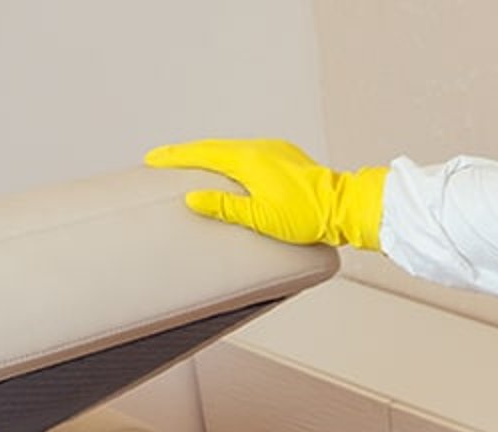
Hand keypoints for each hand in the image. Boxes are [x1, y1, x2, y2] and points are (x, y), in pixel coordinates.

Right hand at [144, 138, 386, 250]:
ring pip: (231, 150)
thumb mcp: (262, 218)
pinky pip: (248, 154)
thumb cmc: (308, 217)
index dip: (175, 157)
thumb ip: (225, 207)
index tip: (152, 159)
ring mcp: (275, 151)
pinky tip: (228, 170)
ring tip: (188, 164)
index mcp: (249, 160)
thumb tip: (192, 197)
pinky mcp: (286, 158)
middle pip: (213, 148)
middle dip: (186, 154)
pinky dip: (229, 159)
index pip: (201, 154)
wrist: (345, 207)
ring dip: (208, 156)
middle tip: (161, 159)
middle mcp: (260, 149)